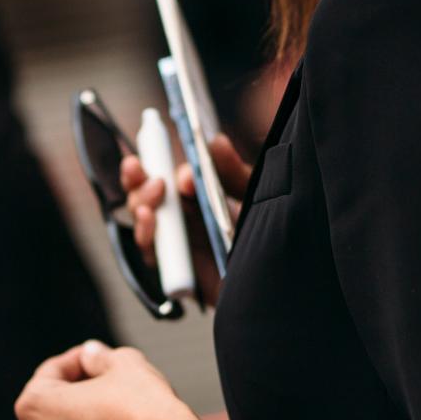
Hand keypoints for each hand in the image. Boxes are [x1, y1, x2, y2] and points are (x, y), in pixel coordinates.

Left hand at [16, 340, 205, 419]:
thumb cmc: (145, 409)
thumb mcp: (123, 360)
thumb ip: (97, 355)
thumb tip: (91, 355)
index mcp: (36, 407)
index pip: (48, 374)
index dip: (76, 361)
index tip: (94, 360)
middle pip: (50, 414)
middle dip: (75, 399)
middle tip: (107, 389)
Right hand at [121, 132, 251, 306]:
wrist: (280, 278)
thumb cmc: (267, 231)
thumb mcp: (253, 195)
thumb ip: (232, 171)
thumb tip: (215, 141)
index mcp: (198, 194)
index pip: (165, 172)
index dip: (154, 158)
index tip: (151, 142)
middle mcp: (183, 217)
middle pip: (147, 195)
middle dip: (140, 182)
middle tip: (154, 178)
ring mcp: (178, 244)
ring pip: (144, 221)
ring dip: (141, 207)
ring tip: (151, 204)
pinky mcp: (177, 273)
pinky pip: (152, 255)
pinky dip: (146, 237)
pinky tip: (150, 223)